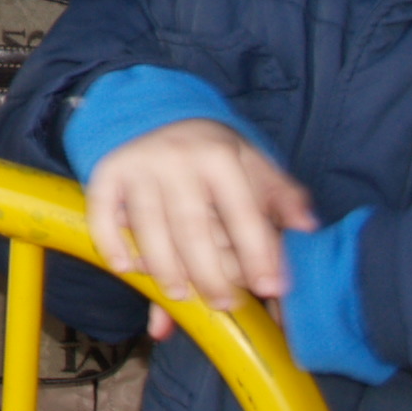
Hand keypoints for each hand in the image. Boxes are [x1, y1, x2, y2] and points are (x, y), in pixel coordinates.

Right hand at [84, 116, 315, 320]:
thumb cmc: (210, 149)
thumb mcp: (251, 160)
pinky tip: (126, 268)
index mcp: (220, 155)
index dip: (257, 251)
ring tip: (179, 293)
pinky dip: (111, 243)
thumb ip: (282, 195)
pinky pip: (103, 213)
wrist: (152, 108)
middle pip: (192, 228)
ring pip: (149, 227)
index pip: (241, 211)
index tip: (269, 286)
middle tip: (223, 303)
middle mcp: (177, 158)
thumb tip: (308, 227)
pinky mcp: (106, 172)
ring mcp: (138, 165)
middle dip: (210, 273)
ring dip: (164, 268)